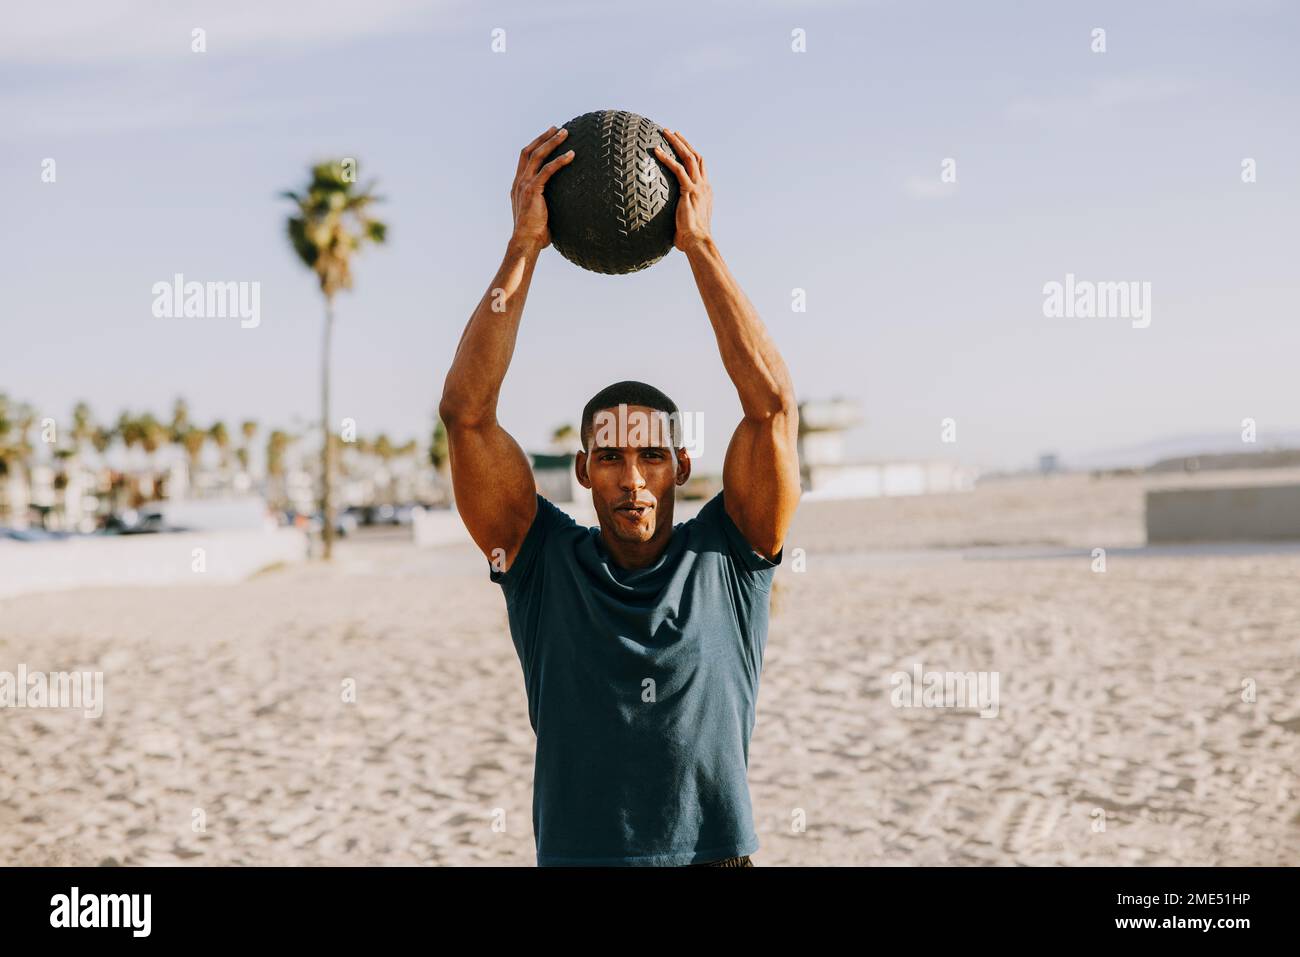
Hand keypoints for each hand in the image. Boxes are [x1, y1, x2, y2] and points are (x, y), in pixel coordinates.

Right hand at [510, 126, 573, 252]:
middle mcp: (519, 182)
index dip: (535, 145)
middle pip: (529, 151)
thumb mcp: (540, 215)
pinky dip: (560, 160)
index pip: (524, 159)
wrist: (525, 242)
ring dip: (551, 142)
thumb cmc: (535, 235)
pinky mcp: (533, 190)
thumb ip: (547, 206)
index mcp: (518, 186)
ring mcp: (524, 185)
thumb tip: (565, 208)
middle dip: (543, 137)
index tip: (547, 137)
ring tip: (565, 133)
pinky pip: (548, 170)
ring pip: (537, 155)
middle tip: (557, 128)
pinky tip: (572, 155)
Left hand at [654, 129, 712, 253]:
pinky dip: (667, 158)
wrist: (698, 241)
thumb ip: (679, 214)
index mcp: (706, 191)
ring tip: (664, 132)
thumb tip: (667, 220)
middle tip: (672, 132)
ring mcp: (698, 187)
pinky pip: (677, 169)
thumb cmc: (690, 238)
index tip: (681, 145)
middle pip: (696, 156)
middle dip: (684, 142)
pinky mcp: (689, 190)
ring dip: (677, 143)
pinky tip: (656, 151)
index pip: (700, 167)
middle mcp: (704, 186)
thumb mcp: (686, 221)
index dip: (691, 154)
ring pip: (689, 157)